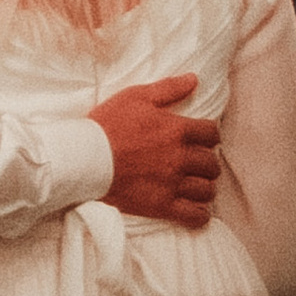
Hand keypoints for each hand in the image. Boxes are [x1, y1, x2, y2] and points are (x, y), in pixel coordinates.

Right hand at [91, 72, 220, 227]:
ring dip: (204, 187)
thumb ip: (168, 89)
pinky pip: (194, 215)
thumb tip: (194, 80)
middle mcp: (180, 158)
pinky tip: (195, 210)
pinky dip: (199, 215)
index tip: (201, 139)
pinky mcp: (162, 206)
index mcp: (177, 130)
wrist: (84, 158)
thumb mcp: (136, 97)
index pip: (212, 133)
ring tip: (195, 185)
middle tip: (196, 163)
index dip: (209, 136)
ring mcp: (172, 184)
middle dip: (207, 162)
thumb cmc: (107, 125)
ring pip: (207, 190)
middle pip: (211, 163)